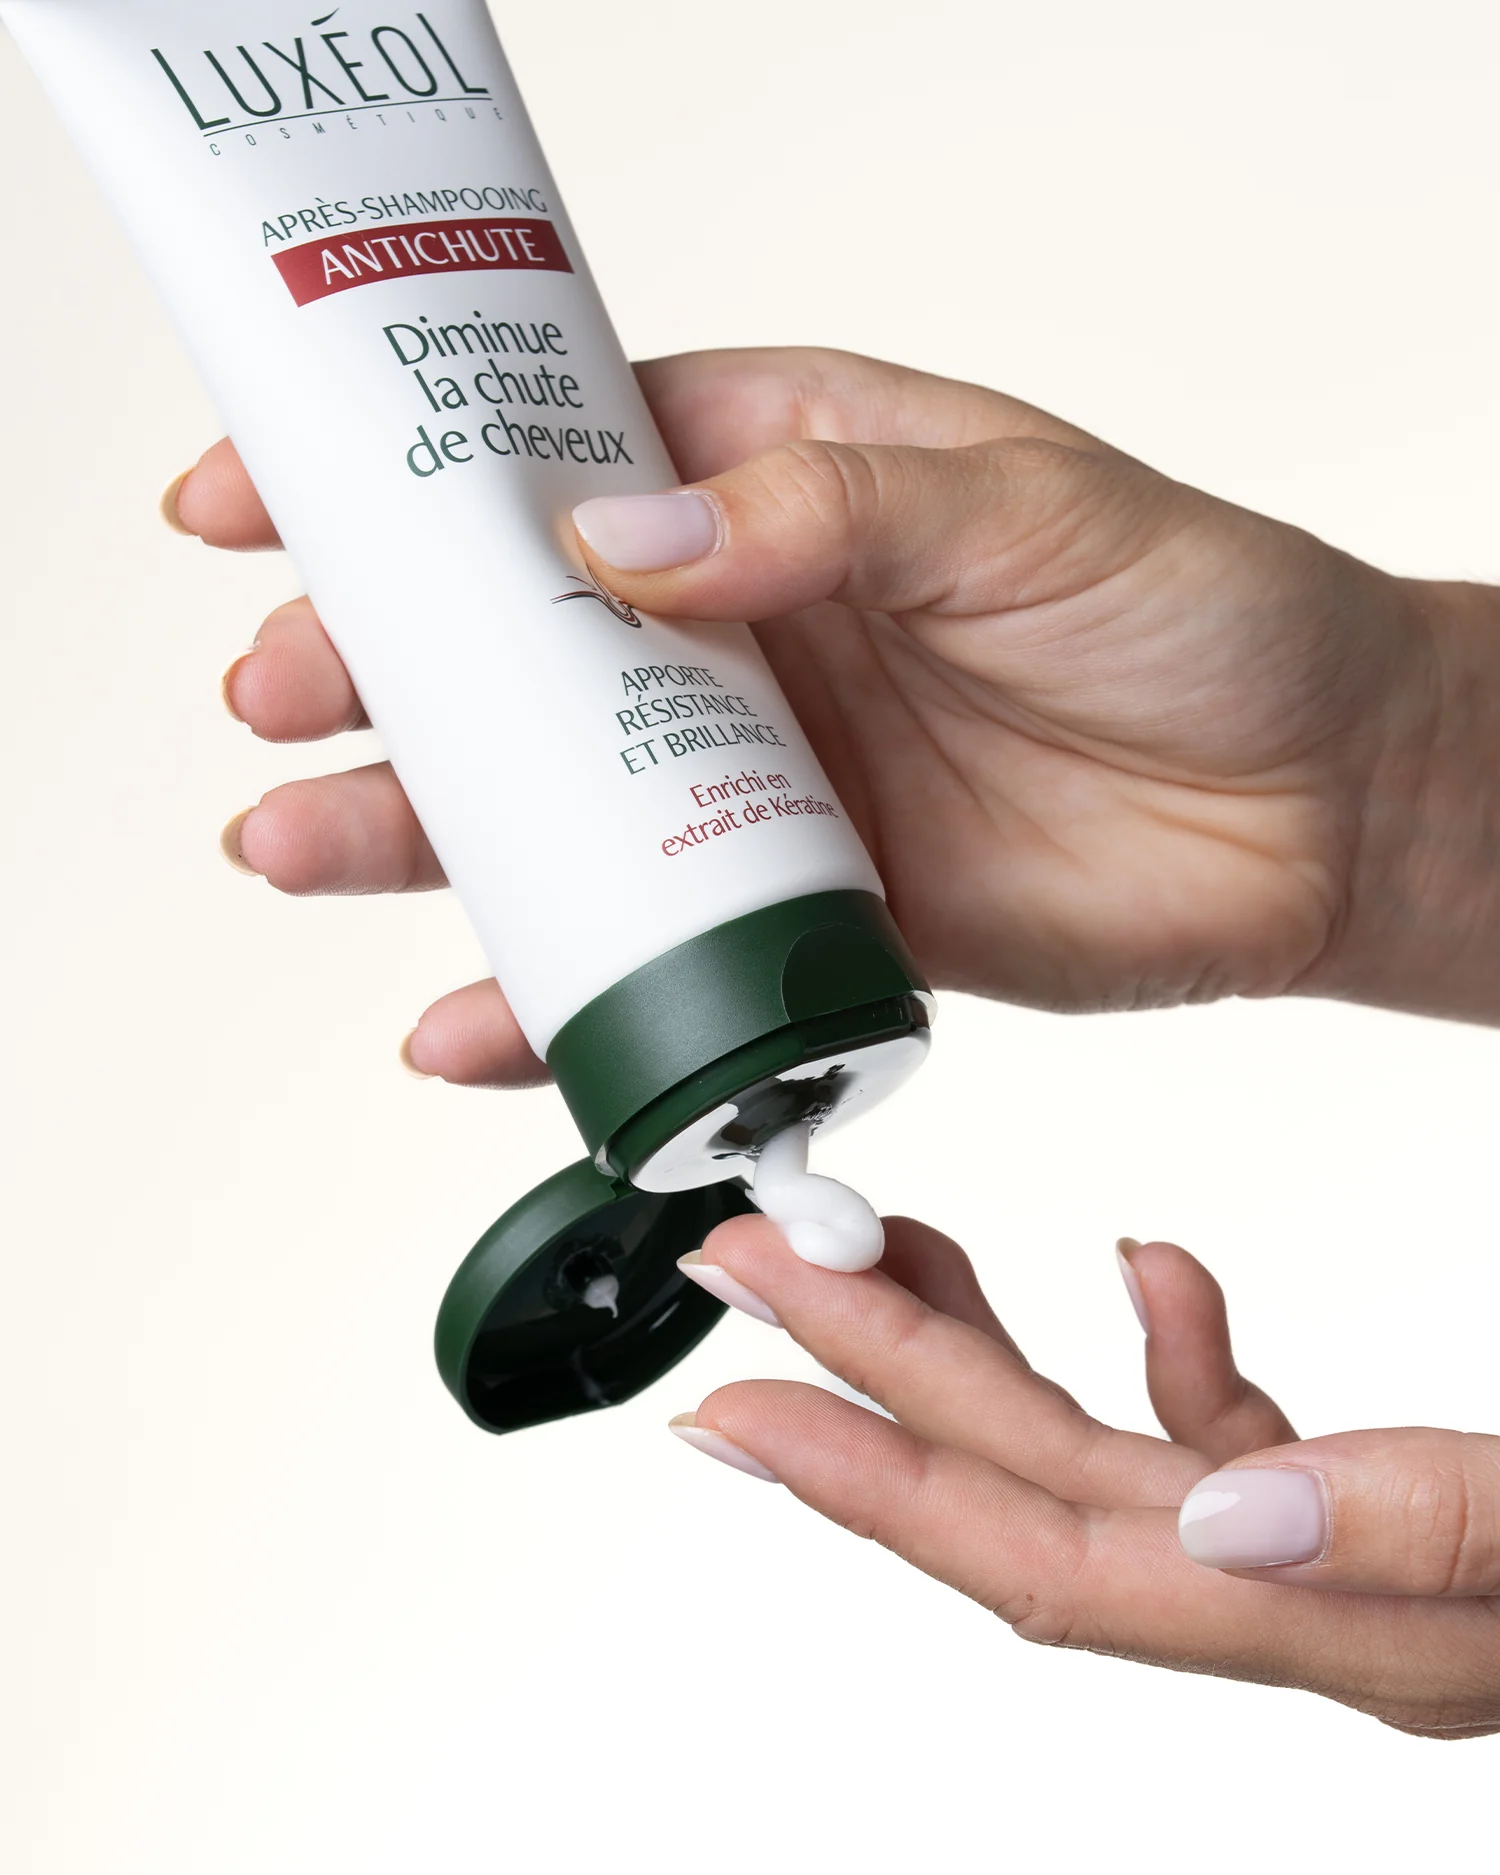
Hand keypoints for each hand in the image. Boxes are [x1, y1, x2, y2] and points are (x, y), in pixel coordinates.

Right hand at [173, 347, 1489, 1083]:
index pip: (558, 458)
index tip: (268, 502)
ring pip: (560, 811)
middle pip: (521, 651)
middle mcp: (755, 633)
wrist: (1325, 806)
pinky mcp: (813, 913)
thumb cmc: (1203, 615)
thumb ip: (822, 513)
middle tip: (278, 699)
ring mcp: (772, 783)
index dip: (407, 479)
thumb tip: (617, 534)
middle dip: (381, 674)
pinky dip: (566, 999)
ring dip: (424, 837)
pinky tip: (472, 1022)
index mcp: (787, 483)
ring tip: (304, 848)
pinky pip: (660, 960)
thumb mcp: (1021, 508)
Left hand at [670, 1220, 1499, 1738]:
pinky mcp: (1367, 1499)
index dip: (873, 1482)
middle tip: (748, 1273)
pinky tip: (1149, 1260)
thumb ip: (1428, 1527)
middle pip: (1036, 1491)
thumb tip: (1223, 1515)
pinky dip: (1176, 1346)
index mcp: (1337, 1633)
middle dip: (875, 1375)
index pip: (1047, 1562)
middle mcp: (1302, 1602)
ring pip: (1103, 1453)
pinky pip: (1229, 1431)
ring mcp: (1327, 1550)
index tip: (734, 1399)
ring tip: (882, 1252)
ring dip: (983, 1348)